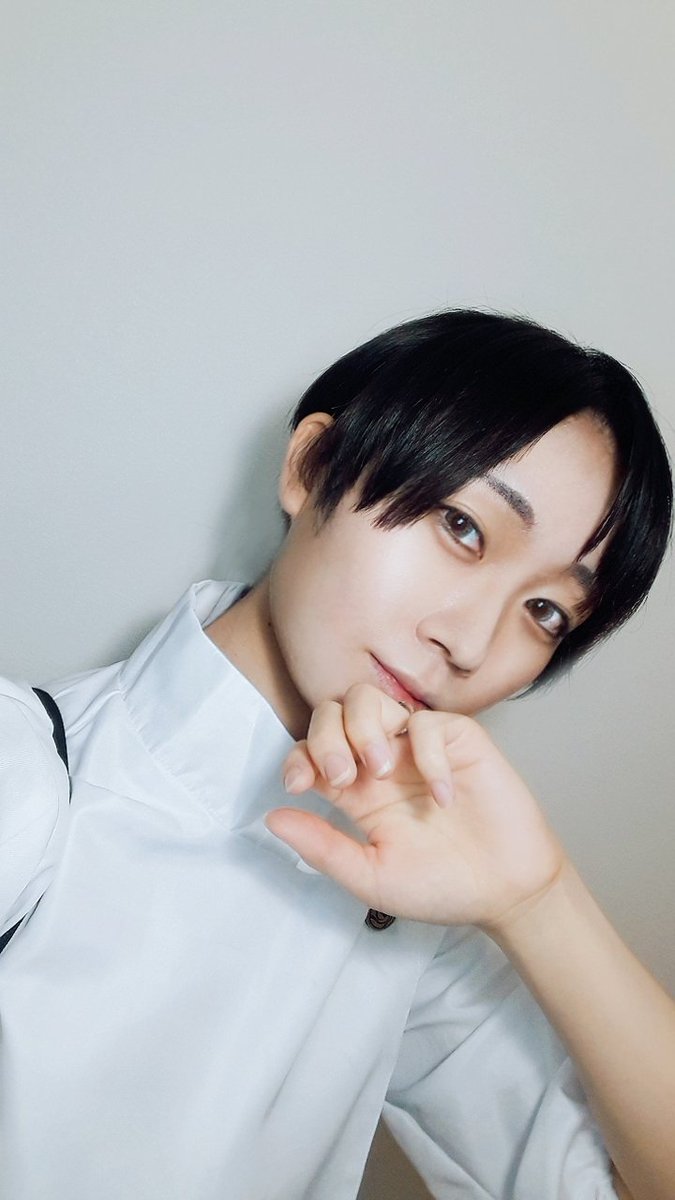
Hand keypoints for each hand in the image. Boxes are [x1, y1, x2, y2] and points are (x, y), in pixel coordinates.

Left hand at [265, 683, 567, 932]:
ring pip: (371, 700)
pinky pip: (428, 723)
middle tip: (343, 778)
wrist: (506, 893)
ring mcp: (418, 747)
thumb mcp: (370, 876)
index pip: (311, 750)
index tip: (299, 785)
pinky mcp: (459, 741)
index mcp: (356, 792)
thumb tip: (271, 817)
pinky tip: (441, 796)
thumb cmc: (440, 886)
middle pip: (334, 712)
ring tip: (381, 773)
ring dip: (364, 729)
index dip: (298, 757)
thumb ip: (322, 847)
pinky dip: (427, 755)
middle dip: (327, 737)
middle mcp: (382, 760)